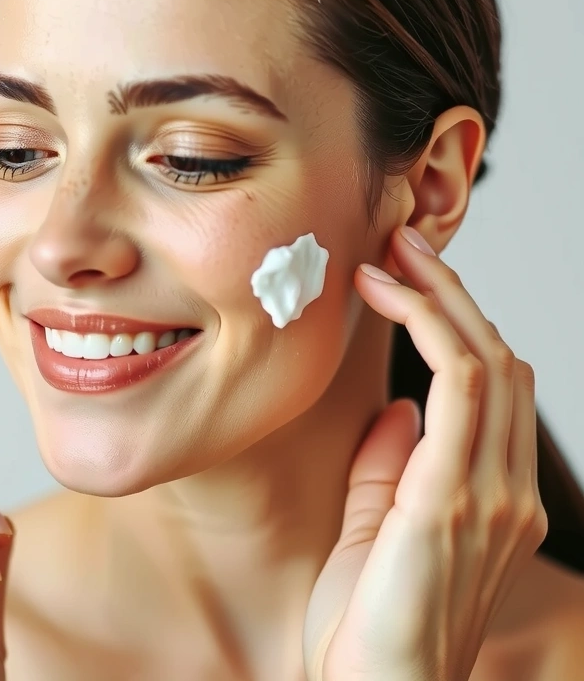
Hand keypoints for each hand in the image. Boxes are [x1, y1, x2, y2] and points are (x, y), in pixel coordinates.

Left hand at [302, 226, 547, 680]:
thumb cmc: (364, 627)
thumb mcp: (376, 531)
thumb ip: (392, 469)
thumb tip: (401, 409)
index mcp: (489, 499)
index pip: (487, 389)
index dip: (452, 322)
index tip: (401, 279)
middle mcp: (505, 492)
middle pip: (495, 362)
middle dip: (451, 292)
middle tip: (401, 242)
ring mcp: (491, 496)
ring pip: (486, 362)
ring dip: (443, 295)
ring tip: (395, 252)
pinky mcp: (455, 499)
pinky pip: (462, 390)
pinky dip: (433, 328)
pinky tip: (394, 297)